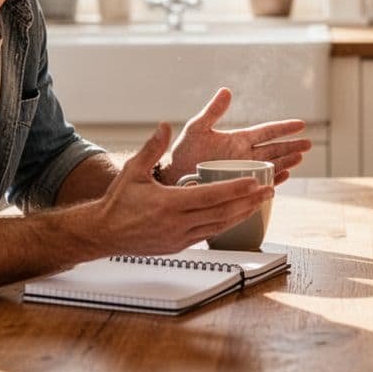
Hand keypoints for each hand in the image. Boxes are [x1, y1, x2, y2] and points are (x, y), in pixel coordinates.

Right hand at [90, 123, 274, 254]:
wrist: (104, 233)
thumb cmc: (118, 202)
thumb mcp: (132, 171)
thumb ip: (152, 148)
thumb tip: (165, 126)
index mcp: (169, 204)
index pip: (210, 196)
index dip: (234, 189)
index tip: (254, 182)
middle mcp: (177, 224)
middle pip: (222, 213)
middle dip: (248, 202)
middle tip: (269, 191)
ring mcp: (180, 238)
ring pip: (219, 227)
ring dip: (242, 215)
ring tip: (260, 203)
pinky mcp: (179, 246)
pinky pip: (209, 234)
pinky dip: (226, 224)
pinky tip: (237, 216)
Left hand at [163, 88, 310, 185]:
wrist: (172, 177)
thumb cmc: (183, 152)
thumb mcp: (197, 128)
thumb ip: (212, 112)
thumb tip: (226, 91)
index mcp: (239, 139)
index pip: (267, 131)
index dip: (284, 128)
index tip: (301, 124)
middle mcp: (245, 155)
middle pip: (275, 149)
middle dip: (292, 146)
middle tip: (308, 144)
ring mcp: (244, 171)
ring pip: (272, 165)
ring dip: (286, 162)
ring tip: (300, 158)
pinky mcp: (239, 186)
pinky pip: (261, 182)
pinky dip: (273, 180)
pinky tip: (283, 177)